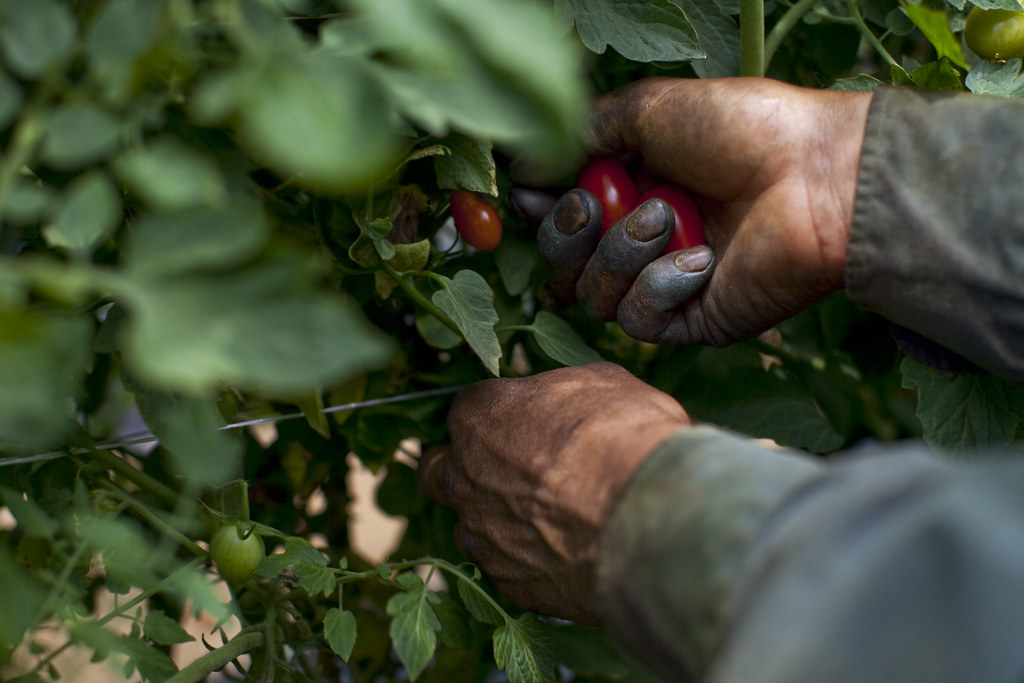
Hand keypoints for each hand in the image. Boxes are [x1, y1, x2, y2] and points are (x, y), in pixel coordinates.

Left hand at [417, 362, 688, 623]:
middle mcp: (463, 475)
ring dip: (494, 520)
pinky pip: (505, 569)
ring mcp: (481, 533)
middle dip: (461, 469)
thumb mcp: (601, 382)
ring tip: (546, 519)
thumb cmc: (624, 436)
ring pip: (467, 526)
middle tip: (508, 469)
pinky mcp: (508, 582)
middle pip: (436, 470)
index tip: (526, 422)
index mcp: (479, 416)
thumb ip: (562, 392)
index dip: (499, 415)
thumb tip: (566, 400)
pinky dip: (527, 561)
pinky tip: (565, 553)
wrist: (648, 516)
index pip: (469, 408)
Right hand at [520, 77, 872, 345]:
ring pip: (593, 296)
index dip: (542, 211)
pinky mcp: (692, 320)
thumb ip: (580, 135)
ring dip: (621, 253)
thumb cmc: (743, 131)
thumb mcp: (647, 110)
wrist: (818, 177)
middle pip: (563, 265)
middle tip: (598, 203)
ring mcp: (666, 283)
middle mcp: (641, 239)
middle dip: (570, 234)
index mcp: (630, 188)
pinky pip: (639, 320)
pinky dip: (659, 285)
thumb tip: (521, 171)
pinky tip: (700, 259)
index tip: (531, 195)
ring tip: (669, 217)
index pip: (560, 216)